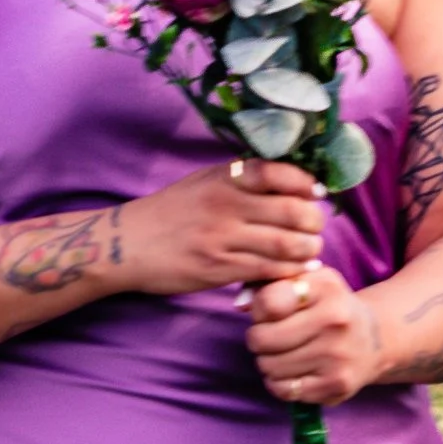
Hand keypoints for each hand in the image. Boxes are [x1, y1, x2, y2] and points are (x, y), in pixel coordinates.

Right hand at [119, 157, 324, 299]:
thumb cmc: (170, 212)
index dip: (305, 183)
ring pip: (285, 245)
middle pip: (291, 211)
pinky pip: (267, 270)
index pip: (277, 172)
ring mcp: (222, 238)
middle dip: (314, 222)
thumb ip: (240, 178)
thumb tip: (289, 180)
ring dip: (308, 250)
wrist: (126, 245)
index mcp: (223, 178)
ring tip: (312, 251)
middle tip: (316, 228)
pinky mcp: (218, 269)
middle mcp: (225, 204)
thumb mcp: (203, 182)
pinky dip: (289, 271)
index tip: (316, 193)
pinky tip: (297, 270)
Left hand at [246, 259, 376, 411]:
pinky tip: (291, 372)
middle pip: (262, 339)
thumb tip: (241, 304)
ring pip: (269, 366)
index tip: (269, 313)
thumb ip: (268, 284)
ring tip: (282, 354)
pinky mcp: (336, 384)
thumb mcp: (307, 281)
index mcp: (326, 287)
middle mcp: (335, 319)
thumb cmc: (326, 306)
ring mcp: (337, 355)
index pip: (268, 302)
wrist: (373, 339)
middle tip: (269, 338)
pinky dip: (279, 383)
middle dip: (258, 340)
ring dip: (267, 362)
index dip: (259, 310)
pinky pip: (284, 389)